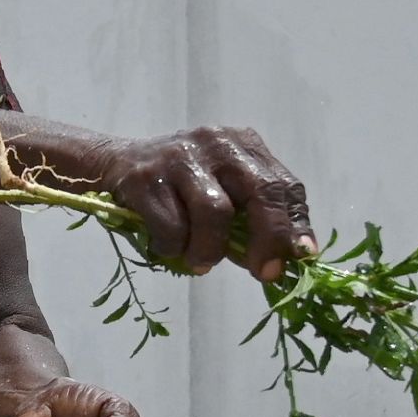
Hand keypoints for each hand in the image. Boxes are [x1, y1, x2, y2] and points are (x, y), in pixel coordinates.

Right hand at [96, 126, 314, 279]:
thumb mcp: (223, 187)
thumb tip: (286, 259)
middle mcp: (217, 143)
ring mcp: (180, 158)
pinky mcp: (146, 178)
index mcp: (243, 144)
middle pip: (260, 193)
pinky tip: (169, 248)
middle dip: (269, 239)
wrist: (116, 162)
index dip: (296, 223)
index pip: (284, 184)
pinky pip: (172, 227)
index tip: (301, 256)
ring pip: (214, 213)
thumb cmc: (182, 184)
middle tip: (265, 273)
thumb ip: (253, 215)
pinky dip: (175, 248)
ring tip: (201, 263)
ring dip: (210, 250)